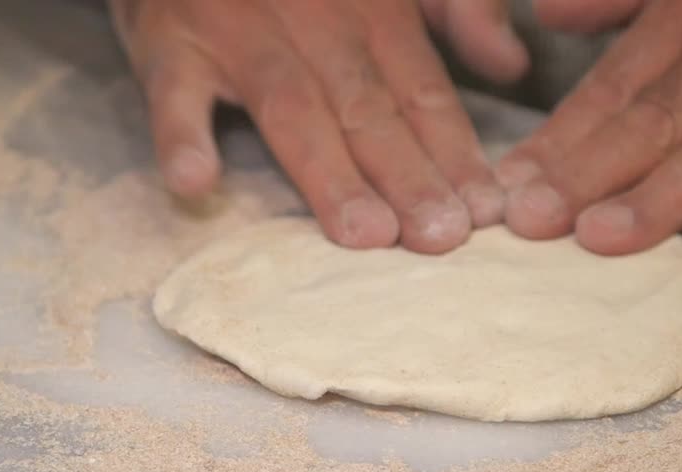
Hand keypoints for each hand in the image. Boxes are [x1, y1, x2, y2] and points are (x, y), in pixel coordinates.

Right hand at [110, 0, 527, 252]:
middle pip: (366, 106)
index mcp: (373, 8)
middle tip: (439, 238)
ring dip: (327, 173)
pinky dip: (182, 134)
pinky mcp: (169, 42)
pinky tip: (197, 182)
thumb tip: (512, 64)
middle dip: (407, 174)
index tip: (485, 213)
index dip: (454, 151)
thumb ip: (455, 8)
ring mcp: (238, 31)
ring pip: (291, 108)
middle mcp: (313, 19)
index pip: (421, 89)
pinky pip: (174, 92)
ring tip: (362, 232)